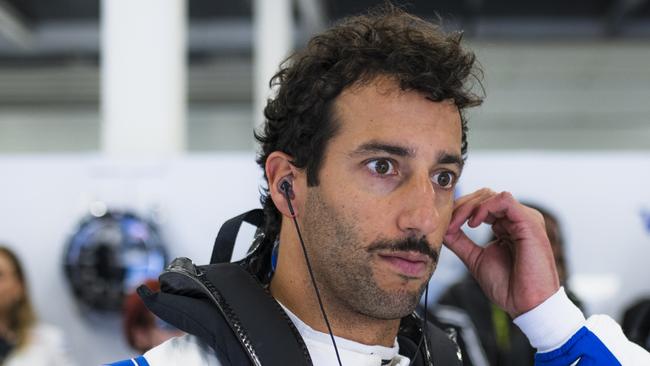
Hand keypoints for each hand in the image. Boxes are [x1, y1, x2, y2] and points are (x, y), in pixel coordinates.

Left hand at [443, 189, 559, 317]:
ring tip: (458, 224)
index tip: (445, 228)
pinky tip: (474, 223)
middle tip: (448, 224)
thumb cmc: (507, 286)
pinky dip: (484, 207)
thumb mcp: (475, 259)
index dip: (459, 211)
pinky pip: (504, 199)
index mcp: (506, 227)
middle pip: (483, 196)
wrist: (527, 304)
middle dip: (461, 206)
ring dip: (468, 207)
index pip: (480, 205)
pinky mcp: (529, 221)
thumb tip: (443, 228)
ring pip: (490, 195)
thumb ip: (460, 242)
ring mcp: (524, 219)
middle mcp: (516, 220)